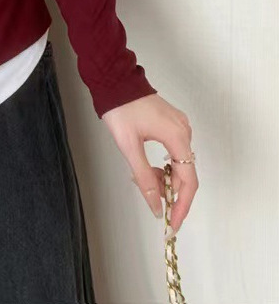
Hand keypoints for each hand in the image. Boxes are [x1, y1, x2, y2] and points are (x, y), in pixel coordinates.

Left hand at [102, 93, 197, 236]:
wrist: (114, 80)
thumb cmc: (120, 110)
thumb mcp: (129, 146)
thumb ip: (144, 177)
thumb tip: (156, 205)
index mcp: (177, 137)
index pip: (189, 181)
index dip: (182, 205)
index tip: (173, 223)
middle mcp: (184, 132)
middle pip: (186, 173)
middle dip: (170, 191)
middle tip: (152, 201)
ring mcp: (180, 126)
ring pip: (179, 162)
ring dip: (165, 177)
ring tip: (143, 179)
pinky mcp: (172, 123)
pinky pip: (175, 151)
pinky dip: (164, 164)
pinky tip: (148, 167)